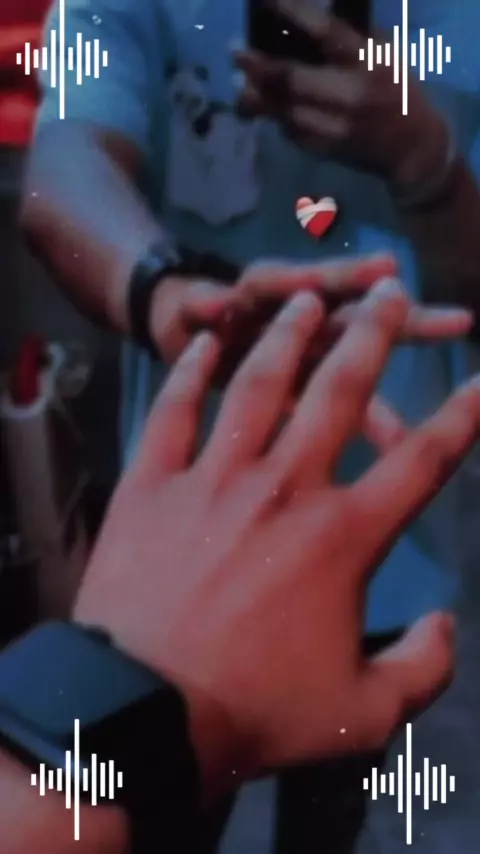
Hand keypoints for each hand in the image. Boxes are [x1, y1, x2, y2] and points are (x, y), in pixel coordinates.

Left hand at [75, 279, 479, 801]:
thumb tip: (449, 627)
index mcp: (343, 536)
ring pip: (260, 385)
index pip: (421, 461)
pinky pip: (174, 412)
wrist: (145, 711)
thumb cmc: (256, 713)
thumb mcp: (362, 714)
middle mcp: (286, 487)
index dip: (461, 417)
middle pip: (340, 394)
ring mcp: (215, 478)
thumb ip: (422, 669)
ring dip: (288, 337)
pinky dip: (190, 374)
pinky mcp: (153, 484)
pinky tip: (205, 343)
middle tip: (389, 296)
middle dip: (373, 338)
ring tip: (305, 300)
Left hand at [235, 3, 448, 187]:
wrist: (412, 148)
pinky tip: (263, 107)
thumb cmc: (398, 91)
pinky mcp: (326, 149)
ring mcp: (336, 126)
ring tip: (239, 85)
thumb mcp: (384, 57)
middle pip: (294, 79)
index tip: (266, 1)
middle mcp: (351, 94)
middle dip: (260, 67)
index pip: (327, 32)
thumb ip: (350, 41)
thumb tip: (305, 21)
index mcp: (369, 62)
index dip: (294, 14)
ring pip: (285, 110)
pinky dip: (276, 118)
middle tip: (236, 53)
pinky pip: (291, 131)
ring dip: (258, 97)